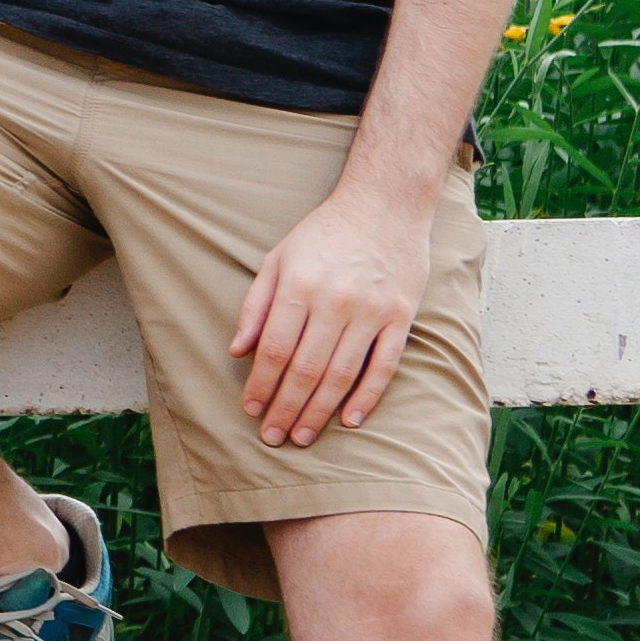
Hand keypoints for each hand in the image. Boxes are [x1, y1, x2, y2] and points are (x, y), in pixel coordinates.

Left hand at [230, 179, 428, 446]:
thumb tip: (237, 350)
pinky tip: (348, 420)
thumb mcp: (278, 258)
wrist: (385, 203)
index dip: (261, 384)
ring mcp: (373, 311)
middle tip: (272, 437)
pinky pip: (384, 366)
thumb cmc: (324, 233)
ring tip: (301, 436)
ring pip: (341, 374)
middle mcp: (336, 301)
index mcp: (300, 286)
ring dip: (319, 411)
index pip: (276, 349)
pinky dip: (366, 397)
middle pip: (306, 369)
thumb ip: (256, 305)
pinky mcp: (402, 316)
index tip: (250, 409)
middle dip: (285, 408)